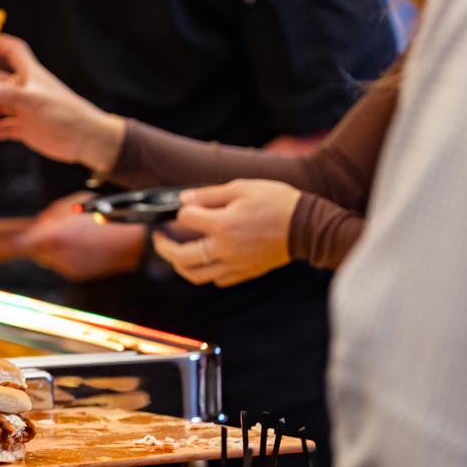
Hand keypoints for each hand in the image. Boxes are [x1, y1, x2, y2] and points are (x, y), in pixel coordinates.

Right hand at [0, 35, 124, 172]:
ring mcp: (24, 109)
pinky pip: (4, 127)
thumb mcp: (35, 100)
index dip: (0, 43)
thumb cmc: (65, 112)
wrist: (84, 138)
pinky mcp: (25, 128)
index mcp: (30, 75)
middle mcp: (25, 90)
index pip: (14, 51)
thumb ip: (10, 95)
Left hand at [18, 192, 145, 280]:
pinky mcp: (76, 274)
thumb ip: (50, 215)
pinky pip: (64, 262)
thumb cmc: (104, 215)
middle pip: (34, 248)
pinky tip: (86, 244)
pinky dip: (69, 254)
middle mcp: (55, 255)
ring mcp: (66, 267)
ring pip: (49, 255)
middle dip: (37, 239)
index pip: (16, 243)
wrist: (134, 239)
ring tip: (80, 233)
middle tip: (54, 228)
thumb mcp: (73, 205)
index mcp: (51, 236)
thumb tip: (36, 224)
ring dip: (56, 245)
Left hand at [151, 179, 300, 286]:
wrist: (309, 226)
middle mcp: (225, 249)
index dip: (183, 210)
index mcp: (223, 225)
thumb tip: (183, 200)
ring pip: (194, 274)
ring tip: (173, 252)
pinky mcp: (244, 273)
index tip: (188, 206)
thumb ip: (209, 194)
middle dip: (163, 246)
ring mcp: (234, 265)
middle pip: (181, 256)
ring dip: (179, 264)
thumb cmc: (277, 202)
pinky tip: (203, 259)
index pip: (186, 219)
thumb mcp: (242, 187)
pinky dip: (204, 271)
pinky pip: (216, 279)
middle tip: (157, 237)